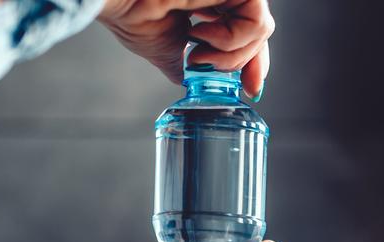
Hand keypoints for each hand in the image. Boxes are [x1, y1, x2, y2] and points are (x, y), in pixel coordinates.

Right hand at [99, 0, 273, 98]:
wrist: (122, 0)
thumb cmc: (134, 15)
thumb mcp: (168, 51)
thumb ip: (189, 64)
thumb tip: (193, 81)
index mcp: (210, 3)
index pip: (246, 32)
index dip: (253, 63)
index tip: (252, 90)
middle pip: (259, 34)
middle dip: (246, 64)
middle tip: (230, 80)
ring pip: (261, 32)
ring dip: (230, 56)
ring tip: (196, 53)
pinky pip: (257, 23)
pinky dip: (230, 41)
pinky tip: (200, 34)